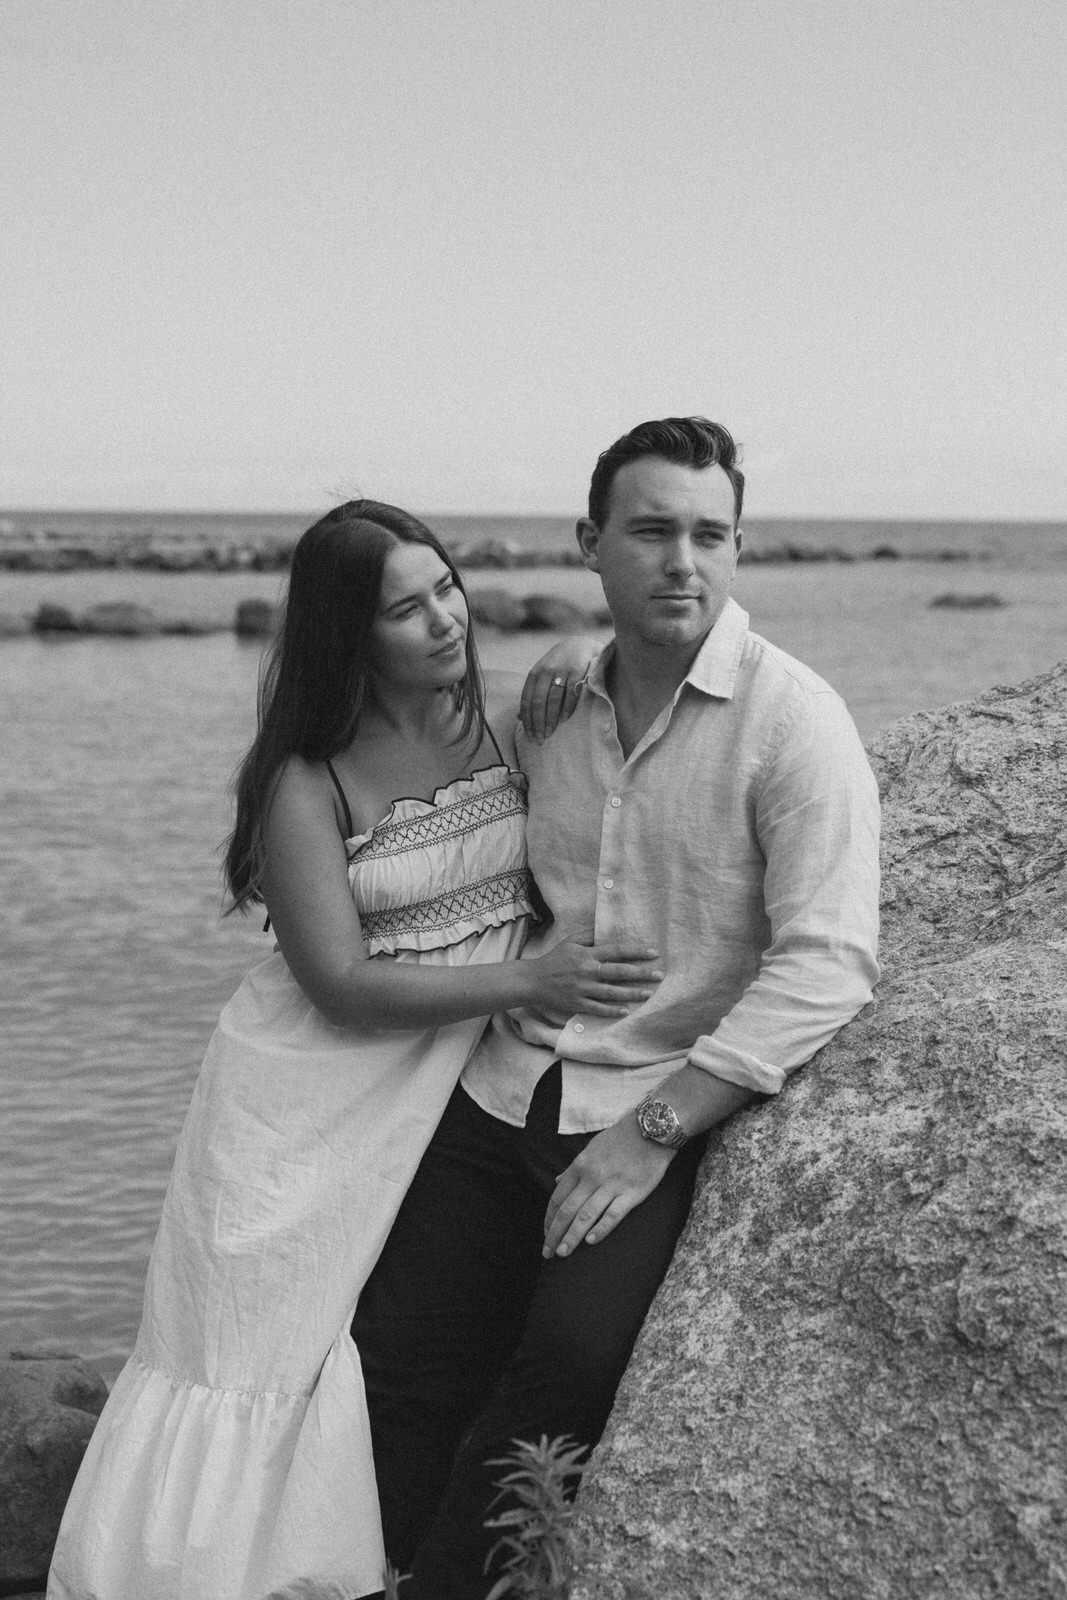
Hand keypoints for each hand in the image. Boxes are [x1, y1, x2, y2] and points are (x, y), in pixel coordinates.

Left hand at [519, 638, 598, 742]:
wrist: (580, 645)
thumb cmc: (558, 666)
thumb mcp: (542, 676)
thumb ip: (532, 694)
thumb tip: (519, 718)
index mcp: (534, 674)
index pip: (527, 701)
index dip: (527, 720)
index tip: (530, 736)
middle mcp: (545, 671)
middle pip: (538, 702)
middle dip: (537, 723)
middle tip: (540, 740)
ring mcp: (561, 670)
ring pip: (552, 700)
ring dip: (550, 719)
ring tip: (550, 733)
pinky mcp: (577, 671)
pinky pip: (570, 693)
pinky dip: (566, 708)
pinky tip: (564, 720)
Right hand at [520, 940, 661, 1020]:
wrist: (533, 981)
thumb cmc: (554, 959)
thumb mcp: (570, 942)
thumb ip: (588, 935)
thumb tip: (605, 927)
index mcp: (587, 954)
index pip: (616, 951)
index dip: (635, 952)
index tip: (653, 953)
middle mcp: (587, 971)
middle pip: (618, 972)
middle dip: (640, 973)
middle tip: (659, 975)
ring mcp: (582, 989)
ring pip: (611, 992)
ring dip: (632, 993)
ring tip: (649, 994)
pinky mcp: (577, 1003)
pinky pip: (598, 1008)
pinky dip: (612, 1010)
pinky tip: (626, 1011)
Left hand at [543, 1116, 674, 1258]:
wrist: (651, 1128)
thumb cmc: (621, 1138)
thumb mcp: (591, 1148)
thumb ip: (574, 1168)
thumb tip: (557, 1181)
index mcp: (580, 1166)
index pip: (558, 1198)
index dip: (549, 1219)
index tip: (545, 1235)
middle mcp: (592, 1176)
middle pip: (567, 1211)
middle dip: (555, 1234)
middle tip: (548, 1253)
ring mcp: (612, 1185)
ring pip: (585, 1216)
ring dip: (572, 1237)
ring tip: (563, 1253)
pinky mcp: (632, 1193)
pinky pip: (613, 1214)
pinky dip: (600, 1229)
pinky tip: (590, 1242)